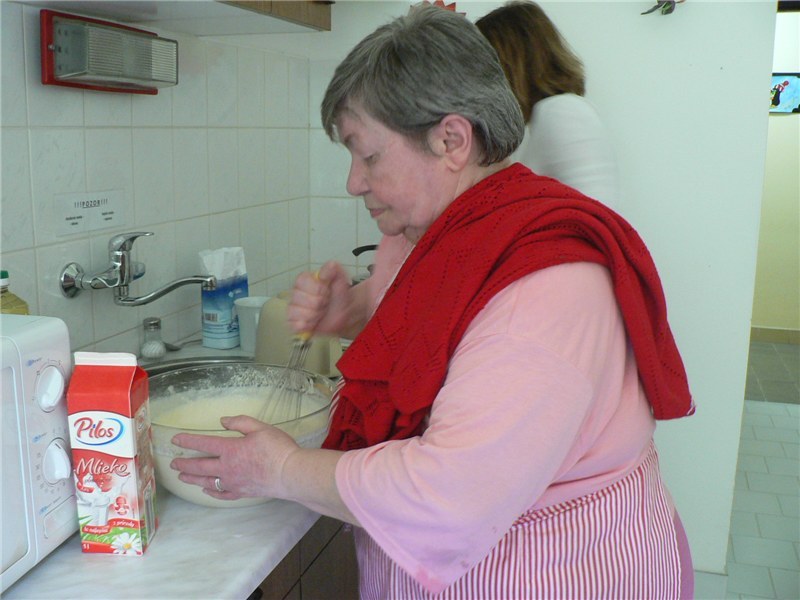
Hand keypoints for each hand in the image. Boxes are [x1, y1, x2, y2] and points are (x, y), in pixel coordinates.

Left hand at [170, 415, 298, 500]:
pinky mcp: (242, 492)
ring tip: (182, 476)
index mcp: (230, 449)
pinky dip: (211, 492)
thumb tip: (223, 421)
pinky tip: (206, 491)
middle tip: (173, 463)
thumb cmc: (277, 449)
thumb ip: (240, 422)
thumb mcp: (260, 428)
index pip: (203, 443)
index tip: (175, 440)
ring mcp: (233, 482)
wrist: (290, 474)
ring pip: (206, 481)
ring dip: (192, 478)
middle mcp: (227, 467)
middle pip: (200, 466)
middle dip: (184, 463)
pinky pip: (221, 494)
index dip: (188, 441)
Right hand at [287, 261, 354, 335]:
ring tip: (321, 313)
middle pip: (299, 298)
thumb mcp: (340, 278)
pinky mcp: (294, 323)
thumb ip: (333, 269)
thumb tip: (325, 270)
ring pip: (296, 312)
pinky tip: (315, 322)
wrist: (345, 313)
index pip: (302, 282)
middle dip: (318, 303)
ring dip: (314, 315)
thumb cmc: (339, 295)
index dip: (316, 288)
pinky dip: (307, 325)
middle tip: (325, 303)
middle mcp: (296, 293)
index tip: (326, 291)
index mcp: (304, 280)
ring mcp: (294, 308)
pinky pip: (294, 325)